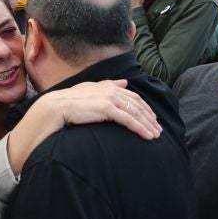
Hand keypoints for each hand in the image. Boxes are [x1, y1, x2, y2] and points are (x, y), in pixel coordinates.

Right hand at [43, 80, 160, 139]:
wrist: (58, 106)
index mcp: (110, 86)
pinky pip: (128, 120)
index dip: (145, 108)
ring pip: (136, 113)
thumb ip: (109, 85)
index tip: (153, 119)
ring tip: (156, 135)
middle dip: (150, 118)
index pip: (134, 97)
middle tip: (159, 129)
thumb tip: (124, 82)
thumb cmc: (72, 100)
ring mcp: (111, 99)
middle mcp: (113, 90)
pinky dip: (140, 128)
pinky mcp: (107, 110)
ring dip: (148, 125)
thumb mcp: (91, 89)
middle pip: (138, 105)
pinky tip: (147, 136)